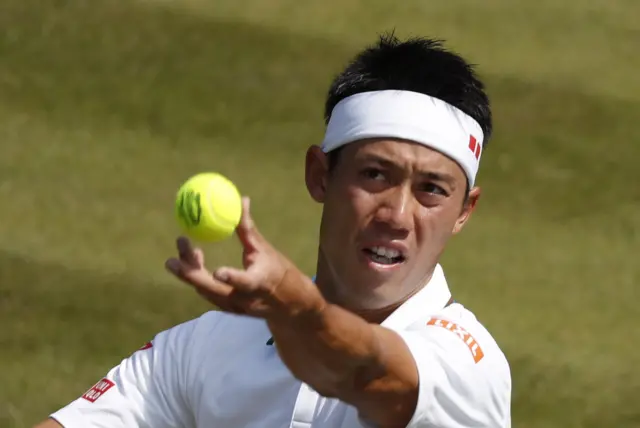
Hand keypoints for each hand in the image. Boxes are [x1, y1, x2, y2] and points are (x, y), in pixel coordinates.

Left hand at [165, 197, 325, 322]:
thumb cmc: (277, 270)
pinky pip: (207, 292)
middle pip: (212, 289)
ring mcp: (234, 307)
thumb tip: (242, 200)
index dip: (231, 278)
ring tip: (183, 243)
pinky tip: (194, 259)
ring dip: (190, 270)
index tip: (218, 272)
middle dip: (190, 273)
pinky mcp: (227, 309)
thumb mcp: (265, 249)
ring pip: (205, 290)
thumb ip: (248, 228)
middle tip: (173, 256)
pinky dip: (198, 276)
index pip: (245, 283)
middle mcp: (244, 300)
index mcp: (259, 284)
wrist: (288, 304)